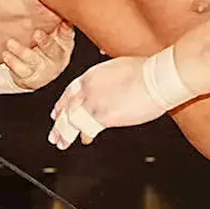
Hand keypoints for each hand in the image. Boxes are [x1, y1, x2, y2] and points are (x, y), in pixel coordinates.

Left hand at [2, 23, 74, 90]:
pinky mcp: (33, 79)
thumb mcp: (48, 27)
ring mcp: (46, 70)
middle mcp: (58, 56)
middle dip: (45, 42)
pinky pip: (23, 72)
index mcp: (64, 41)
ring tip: (10, 43)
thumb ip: (50, 13)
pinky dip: (13, 62)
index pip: (67, 34)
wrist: (30, 68)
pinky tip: (6, 55)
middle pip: (53, 50)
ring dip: (22, 52)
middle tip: (36, 34)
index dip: (65, 29)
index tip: (62, 21)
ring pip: (35, 61)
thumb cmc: (39, 42)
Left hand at [48, 55, 164, 148]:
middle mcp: (88, 88)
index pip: (70, 91)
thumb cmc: (147, 71)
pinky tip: (84, 140)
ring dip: (65, 134)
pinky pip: (88, 129)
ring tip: (61, 142)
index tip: (57, 111)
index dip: (63, 103)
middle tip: (53, 133)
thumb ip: (109, 76)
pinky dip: (84, 136)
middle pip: (67, 108)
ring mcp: (93, 103)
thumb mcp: (119, 66)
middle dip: (59, 122)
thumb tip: (111, 79)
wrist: (155, 78)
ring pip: (71, 121)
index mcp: (91, 75)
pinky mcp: (103, 116)